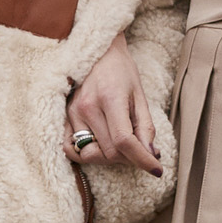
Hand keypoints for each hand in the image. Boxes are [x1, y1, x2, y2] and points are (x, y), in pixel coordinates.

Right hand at [65, 35, 162, 176]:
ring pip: (92, 154)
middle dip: (129, 158)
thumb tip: (151, 155)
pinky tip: (101, 146)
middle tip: (140, 149)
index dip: (142, 160)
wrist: (97, 52)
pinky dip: (88, 154)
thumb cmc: (122, 72)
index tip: (157, 170)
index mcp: (110, 98)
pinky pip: (72, 150)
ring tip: (121, 145)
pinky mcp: (64, 117)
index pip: (124, 140)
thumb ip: (145, 127)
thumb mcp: (140, 96)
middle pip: (110, 152)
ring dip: (110, 157)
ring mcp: (73, 113)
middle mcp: (87, 108)